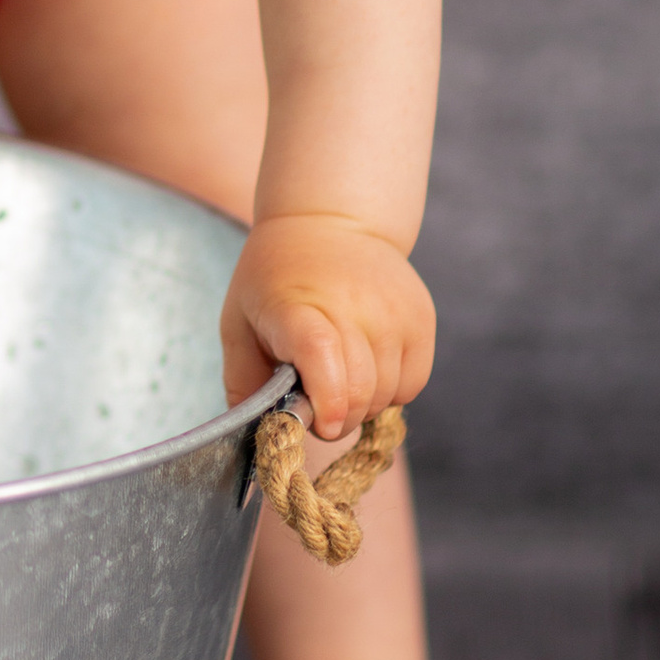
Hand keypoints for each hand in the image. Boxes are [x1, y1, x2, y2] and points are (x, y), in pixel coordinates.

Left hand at [221, 214, 434, 442]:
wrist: (330, 220)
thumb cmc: (275, 281)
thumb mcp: (239, 322)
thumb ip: (245, 383)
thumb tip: (261, 438)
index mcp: (297, 305)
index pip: (320, 352)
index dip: (325, 398)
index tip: (322, 423)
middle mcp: (352, 304)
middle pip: (359, 388)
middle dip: (337, 417)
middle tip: (318, 405)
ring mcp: (393, 311)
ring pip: (388, 394)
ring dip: (363, 405)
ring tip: (340, 380)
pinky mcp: (421, 317)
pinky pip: (413, 384)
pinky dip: (391, 392)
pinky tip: (367, 370)